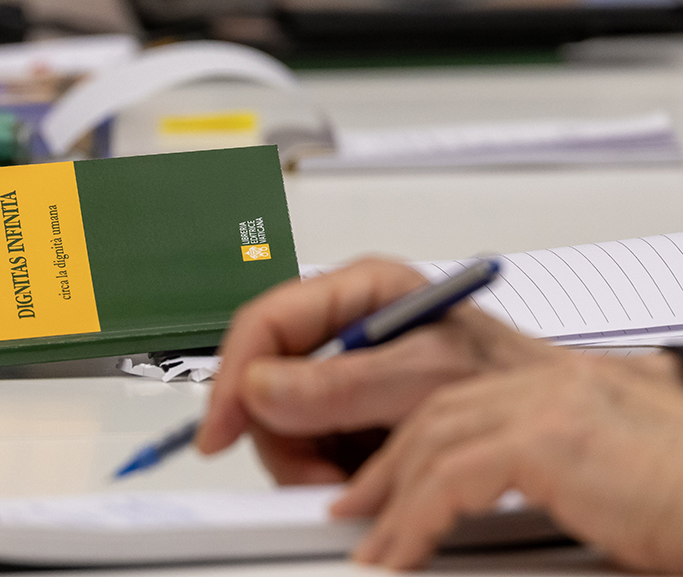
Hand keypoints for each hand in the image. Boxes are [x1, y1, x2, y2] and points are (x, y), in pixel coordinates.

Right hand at [195, 257, 556, 482]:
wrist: (551, 417)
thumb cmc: (510, 379)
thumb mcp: (426, 377)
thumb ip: (341, 384)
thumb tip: (261, 389)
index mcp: (358, 293)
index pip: (264, 323)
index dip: (234, 377)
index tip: (222, 430)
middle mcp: (345, 328)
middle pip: (266, 378)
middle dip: (280, 434)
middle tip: (314, 475)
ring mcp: (347, 370)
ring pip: (282, 416)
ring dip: (303, 458)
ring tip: (348, 480)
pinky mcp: (352, 408)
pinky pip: (308, 440)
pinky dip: (322, 469)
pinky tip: (357, 477)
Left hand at [335, 354, 682, 572]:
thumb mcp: (616, 484)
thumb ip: (563, 479)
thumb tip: (510, 508)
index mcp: (572, 384)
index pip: (470, 402)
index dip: (419, 444)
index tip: (388, 484)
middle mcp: (557, 381)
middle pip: (442, 412)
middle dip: (392, 464)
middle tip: (359, 508)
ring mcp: (555, 401)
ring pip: (438, 439)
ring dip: (394, 494)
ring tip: (370, 538)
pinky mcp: (553, 437)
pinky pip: (454, 475)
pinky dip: (417, 515)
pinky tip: (402, 550)